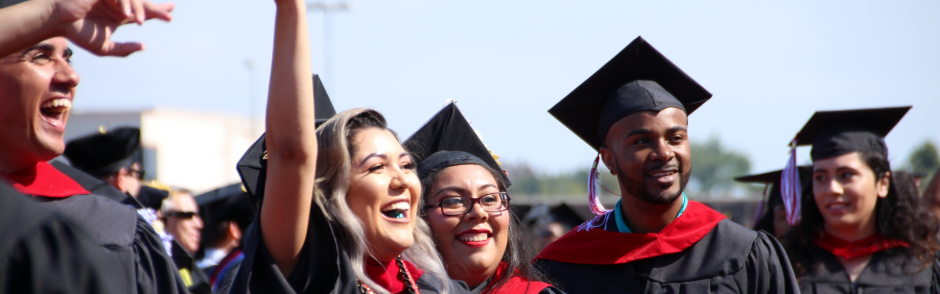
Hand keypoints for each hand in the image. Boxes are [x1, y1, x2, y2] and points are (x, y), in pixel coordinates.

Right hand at [52, 0, 173, 55]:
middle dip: (156, 9)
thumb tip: (144, 47)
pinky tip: (125, 13)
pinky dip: (126, 2)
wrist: (59, 21)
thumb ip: (124, 49)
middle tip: (169, 15)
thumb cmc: (78, 33)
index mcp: (119, 17)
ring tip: (139, 22)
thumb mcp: (105, 47)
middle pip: (143, 5)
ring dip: (139, 9)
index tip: (170, 16)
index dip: (157, 13)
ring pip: (134, 0)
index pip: (142, 13)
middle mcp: (118, 6)